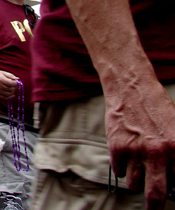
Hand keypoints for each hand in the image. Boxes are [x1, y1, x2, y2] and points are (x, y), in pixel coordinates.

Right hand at [0, 70, 18, 99]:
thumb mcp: (3, 72)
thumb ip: (10, 75)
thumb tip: (18, 79)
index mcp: (1, 79)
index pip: (11, 83)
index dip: (16, 83)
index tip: (16, 82)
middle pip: (10, 89)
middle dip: (15, 87)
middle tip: (15, 85)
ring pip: (8, 94)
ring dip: (13, 92)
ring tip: (13, 88)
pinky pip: (4, 97)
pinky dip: (9, 97)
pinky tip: (12, 95)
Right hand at [106, 80, 174, 208]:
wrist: (131, 89)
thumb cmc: (156, 107)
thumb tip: (174, 177)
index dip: (174, 192)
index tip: (170, 195)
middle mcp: (158, 153)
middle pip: (155, 194)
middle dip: (154, 206)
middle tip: (153, 209)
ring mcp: (136, 152)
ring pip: (134, 183)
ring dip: (136, 180)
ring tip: (138, 170)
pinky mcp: (117, 148)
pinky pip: (119, 171)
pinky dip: (122, 168)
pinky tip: (126, 156)